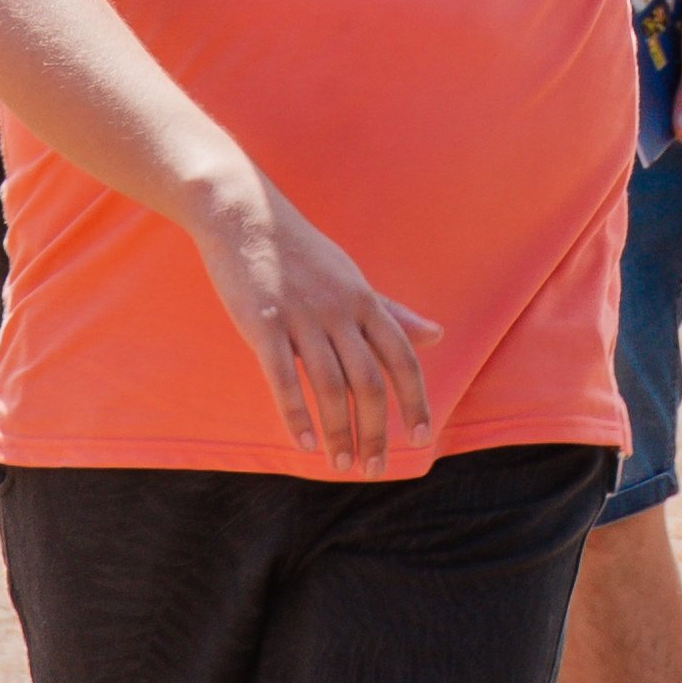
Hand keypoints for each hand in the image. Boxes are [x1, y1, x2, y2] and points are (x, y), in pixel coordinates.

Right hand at [194, 165, 433, 467]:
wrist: (244, 214)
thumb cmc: (301, 252)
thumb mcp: (352, 278)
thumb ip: (393, 312)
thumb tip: (437, 335)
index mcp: (364, 301)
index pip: (402, 358)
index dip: (415, 399)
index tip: (421, 438)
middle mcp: (339, 310)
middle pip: (369, 382)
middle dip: (376, 430)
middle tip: (374, 469)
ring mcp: (301, 317)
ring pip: (330, 386)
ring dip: (339, 431)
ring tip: (341, 464)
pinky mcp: (263, 322)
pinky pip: (283, 377)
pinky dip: (296, 415)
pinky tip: (304, 443)